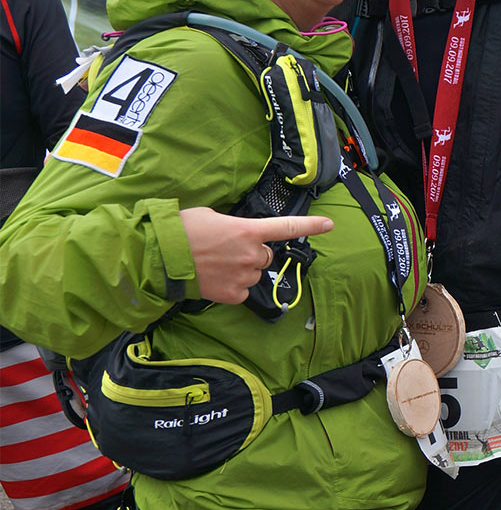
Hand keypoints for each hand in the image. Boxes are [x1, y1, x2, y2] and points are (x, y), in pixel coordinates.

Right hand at [179, 207, 332, 304]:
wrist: (161, 257)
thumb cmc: (182, 231)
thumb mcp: (211, 215)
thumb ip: (232, 224)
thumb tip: (235, 234)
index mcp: (248, 230)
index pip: (286, 227)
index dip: (310, 225)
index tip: (329, 224)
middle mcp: (252, 254)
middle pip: (266, 256)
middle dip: (252, 254)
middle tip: (227, 251)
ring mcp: (244, 276)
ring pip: (254, 274)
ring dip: (241, 270)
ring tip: (215, 264)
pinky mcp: (233, 295)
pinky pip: (242, 291)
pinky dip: (232, 286)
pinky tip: (214, 278)